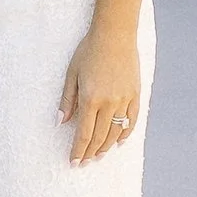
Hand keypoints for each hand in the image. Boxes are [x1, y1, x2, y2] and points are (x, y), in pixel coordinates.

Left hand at [59, 18, 142, 166]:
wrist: (115, 33)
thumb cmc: (89, 50)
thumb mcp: (72, 73)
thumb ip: (67, 100)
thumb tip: (60, 123)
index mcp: (90, 99)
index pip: (84, 134)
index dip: (78, 151)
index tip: (74, 162)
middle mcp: (109, 103)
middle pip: (100, 137)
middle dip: (90, 152)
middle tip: (85, 162)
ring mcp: (124, 99)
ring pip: (116, 132)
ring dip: (106, 147)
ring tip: (99, 156)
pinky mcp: (135, 94)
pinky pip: (132, 120)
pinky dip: (126, 134)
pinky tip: (119, 142)